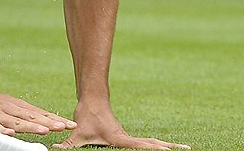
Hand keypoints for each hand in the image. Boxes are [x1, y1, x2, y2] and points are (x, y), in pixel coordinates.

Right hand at [0, 90, 75, 135]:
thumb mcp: (10, 105)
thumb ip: (26, 115)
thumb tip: (46, 123)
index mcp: (17, 106)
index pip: (39, 113)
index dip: (54, 119)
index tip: (69, 124)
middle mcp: (9, 109)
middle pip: (30, 117)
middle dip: (47, 122)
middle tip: (62, 127)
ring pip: (15, 121)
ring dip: (29, 126)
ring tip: (43, 131)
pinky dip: (0, 130)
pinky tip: (9, 133)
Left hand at [52, 102, 188, 149]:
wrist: (91, 98)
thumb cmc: (86, 116)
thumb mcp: (76, 133)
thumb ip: (67, 145)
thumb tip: (54, 150)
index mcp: (120, 139)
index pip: (142, 146)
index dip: (156, 149)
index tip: (170, 150)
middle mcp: (128, 138)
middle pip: (153, 144)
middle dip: (170, 147)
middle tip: (189, 149)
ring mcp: (129, 137)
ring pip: (152, 142)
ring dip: (167, 146)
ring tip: (185, 148)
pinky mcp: (127, 136)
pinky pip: (146, 142)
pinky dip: (158, 145)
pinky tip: (165, 148)